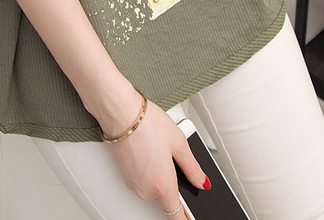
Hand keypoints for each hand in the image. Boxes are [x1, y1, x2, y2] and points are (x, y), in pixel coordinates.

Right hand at [105, 100, 204, 218]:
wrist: (121, 113)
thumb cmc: (147, 124)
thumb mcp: (179, 143)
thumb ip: (193, 168)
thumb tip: (203, 181)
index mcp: (163, 186)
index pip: (177, 216)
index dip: (186, 218)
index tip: (191, 216)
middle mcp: (146, 190)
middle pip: (165, 199)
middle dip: (172, 184)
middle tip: (174, 160)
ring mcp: (134, 184)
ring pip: (153, 189)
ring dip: (159, 176)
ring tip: (160, 149)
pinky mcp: (125, 175)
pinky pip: (142, 180)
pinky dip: (148, 171)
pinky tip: (149, 150)